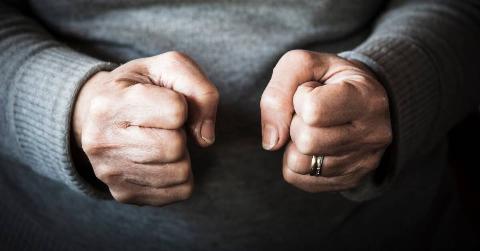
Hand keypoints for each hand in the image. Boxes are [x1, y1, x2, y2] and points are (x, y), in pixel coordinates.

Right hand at [73, 51, 218, 205]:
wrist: (103, 114)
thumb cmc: (142, 87)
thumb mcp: (169, 68)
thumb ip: (200, 90)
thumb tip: (205, 139)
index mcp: (109, 102)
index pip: (176, 111)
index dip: (181, 104)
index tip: (164, 102)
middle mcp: (101, 141)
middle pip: (175, 146)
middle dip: (181, 133)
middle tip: (164, 125)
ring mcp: (110, 172)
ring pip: (180, 172)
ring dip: (182, 155)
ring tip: (160, 140)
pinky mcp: (124, 194)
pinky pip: (179, 192)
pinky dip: (181, 175)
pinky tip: (161, 160)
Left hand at [260, 50, 391, 191]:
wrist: (360, 97)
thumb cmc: (328, 79)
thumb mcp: (303, 65)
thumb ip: (278, 91)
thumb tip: (272, 141)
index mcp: (366, 98)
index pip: (313, 110)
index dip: (300, 98)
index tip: (313, 91)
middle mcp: (373, 134)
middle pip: (306, 141)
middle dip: (296, 124)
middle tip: (309, 113)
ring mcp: (364, 162)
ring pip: (300, 164)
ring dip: (294, 144)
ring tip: (312, 128)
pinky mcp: (350, 180)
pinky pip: (299, 179)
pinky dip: (296, 161)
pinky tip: (314, 145)